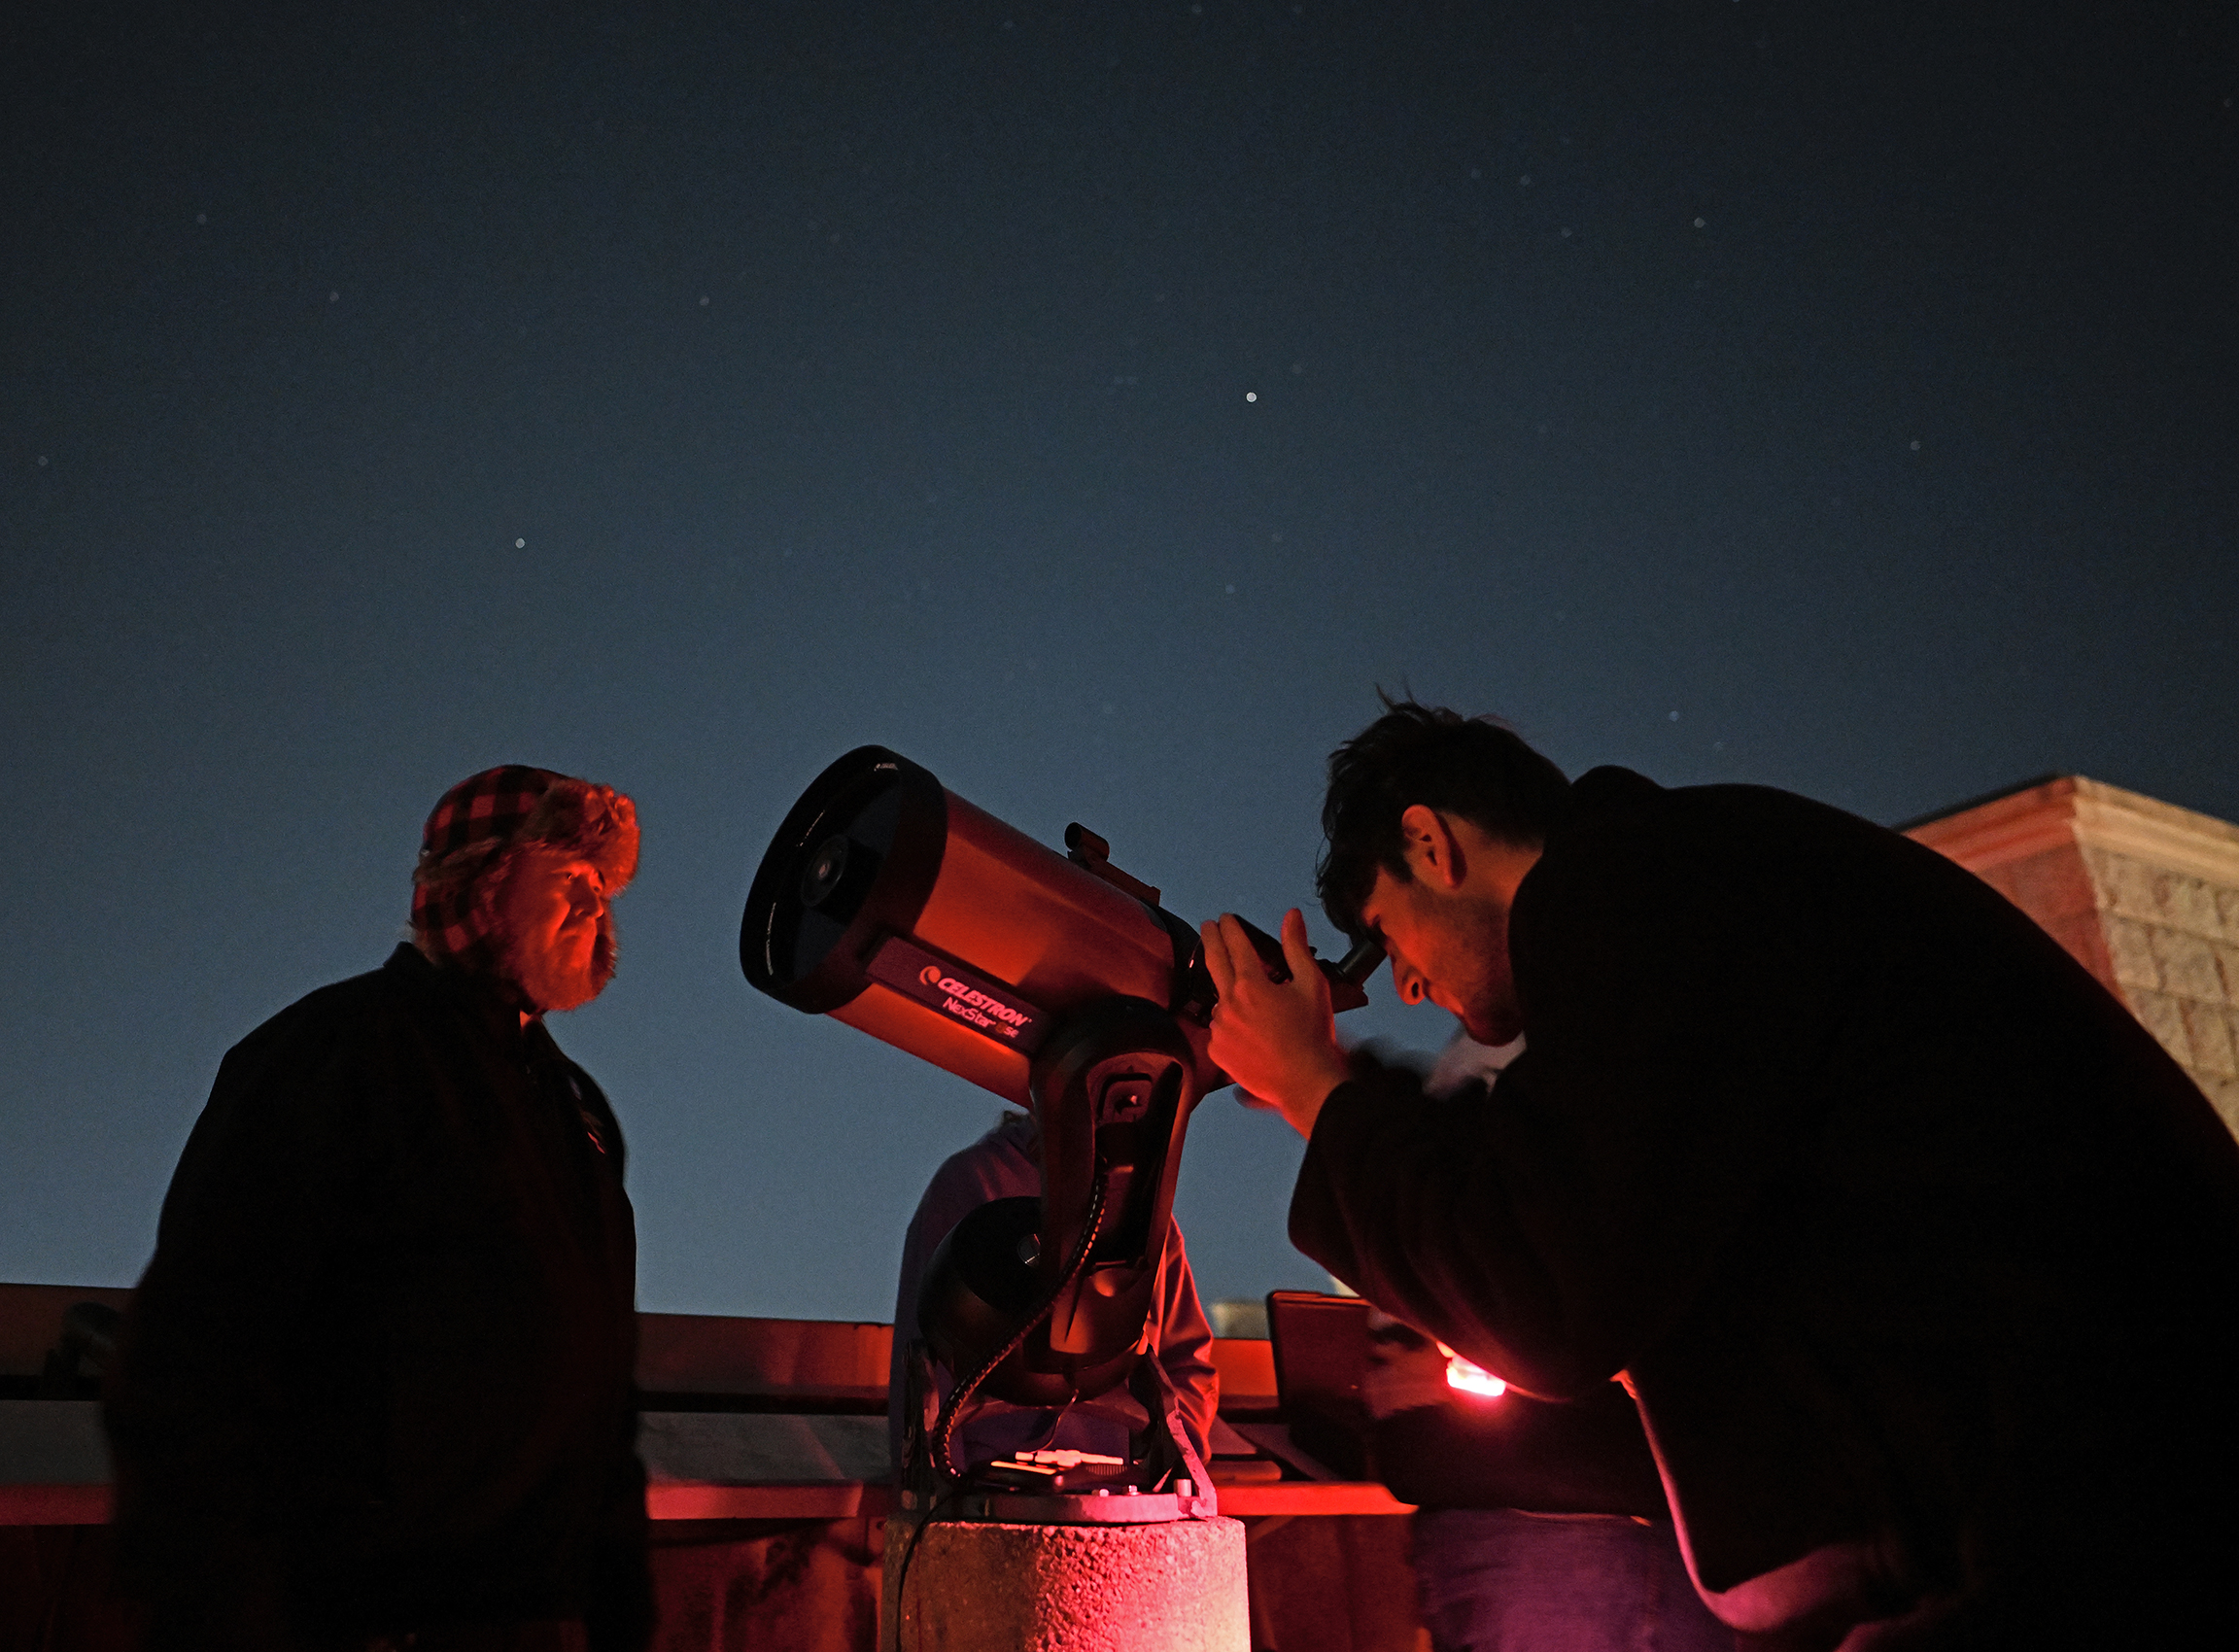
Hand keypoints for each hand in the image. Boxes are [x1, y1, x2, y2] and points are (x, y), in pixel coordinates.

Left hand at [1199, 908, 1352, 1137]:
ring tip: (1253, 1005)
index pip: (1235, 945)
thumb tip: (1291, 915)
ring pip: (1220, 1001)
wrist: (1305, 1081)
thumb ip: (1296, 947)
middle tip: (1208, 927)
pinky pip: (1219, 1029)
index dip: (1230, 928)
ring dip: (1230, 995)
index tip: (1225, 918)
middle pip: (1214, 962)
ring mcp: (1220, 1029)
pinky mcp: (1217, 1051)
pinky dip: (1230, 1025)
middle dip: (1211, 940)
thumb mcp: (1311, 984)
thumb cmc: (1313, 1034)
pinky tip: (1250, 1032)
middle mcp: (1229, 1004)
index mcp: (1251, 985)